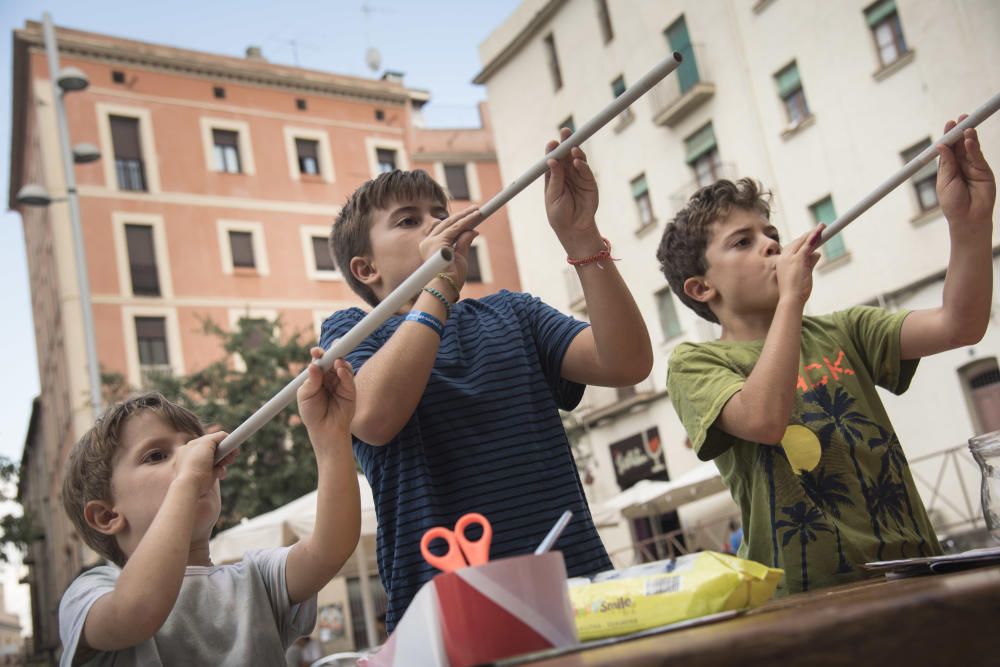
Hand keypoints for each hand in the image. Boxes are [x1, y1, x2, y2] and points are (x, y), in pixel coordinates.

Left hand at [172, 431, 231, 493]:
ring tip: (230, 461)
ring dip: (226, 460)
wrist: (192, 484)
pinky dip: (222, 471)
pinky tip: (220, 473)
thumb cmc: (195, 463)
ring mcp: (200, 467)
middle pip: (215, 450)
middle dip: (226, 450)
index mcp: (190, 447)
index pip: (209, 440)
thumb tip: (226, 435)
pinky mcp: (206, 477)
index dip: (221, 440)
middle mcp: (194, 457)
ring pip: (218, 460)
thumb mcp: (206, 443)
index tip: (231, 442)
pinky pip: (218, 470)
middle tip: (234, 453)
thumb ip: (217, 436)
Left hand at [298, 348, 356, 450]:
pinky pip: (349, 378)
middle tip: (334, 346)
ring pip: (343, 366)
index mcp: (317, 376)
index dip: (318, 354)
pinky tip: (341, 370)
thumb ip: (311, 381)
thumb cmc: (312, 413)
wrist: (324, 430)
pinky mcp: (350, 390)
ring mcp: (340, 382)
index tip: (315, 352)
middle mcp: (329, 377)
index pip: (319, 361)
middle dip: (333, 352)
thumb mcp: (306, 396)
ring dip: (340, 362)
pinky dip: (346, 372)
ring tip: (337, 362)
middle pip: (332, 360)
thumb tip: (313, 365)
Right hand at [417, 206, 479, 291]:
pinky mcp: (439, 242)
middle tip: (476, 209)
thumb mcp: (460, 258)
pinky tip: (477, 216)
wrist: (444, 289)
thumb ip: (464, 243)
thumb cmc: (451, 279)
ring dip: (466, 215)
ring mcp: (432, 241)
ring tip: (478, 210)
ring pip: (452, 223)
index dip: (457, 222)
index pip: (444, 230)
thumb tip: (473, 230)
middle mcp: (428, 242)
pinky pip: (457, 227)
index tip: (469, 217)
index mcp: (430, 247)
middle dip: (462, 216)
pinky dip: (468, 220)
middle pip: (446, 224)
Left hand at [544, 128, 601, 255]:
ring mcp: (578, 177)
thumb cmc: (559, 215)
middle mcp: (566, 174)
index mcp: (553, 177)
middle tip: (565, 132)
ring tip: (572, 148)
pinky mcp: (590, 182)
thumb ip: (555, 179)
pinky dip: (582, 164)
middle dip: (566, 143)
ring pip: (577, 159)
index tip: (552, 143)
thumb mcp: (553, 196)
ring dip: (575, 152)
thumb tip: (551, 161)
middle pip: (566, 154)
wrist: (575, 229)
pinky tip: (577, 161)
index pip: (553, 159)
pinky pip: (585, 170)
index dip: (552, 150)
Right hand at [775, 225, 822, 306]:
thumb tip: (817, 253)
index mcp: (781, 262)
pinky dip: (814, 236)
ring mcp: (789, 257)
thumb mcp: (803, 274)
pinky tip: (820, 231)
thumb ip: (809, 262)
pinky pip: (808, 245)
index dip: (803, 240)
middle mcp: (783, 257)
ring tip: (823, 226)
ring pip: (803, 241)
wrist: (791, 300)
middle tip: (820, 228)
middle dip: (809, 234)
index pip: (792, 247)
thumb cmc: (795, 292)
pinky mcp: (797, 259)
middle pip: (797, 242)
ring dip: (814, 233)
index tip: (810, 236)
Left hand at [937, 117, 995, 231]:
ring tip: (966, 127)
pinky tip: (969, 141)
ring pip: (970, 148)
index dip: (949, 136)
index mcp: (947, 167)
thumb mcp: (945, 182)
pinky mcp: (984, 170)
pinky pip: (978, 157)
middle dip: (960, 131)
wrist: (968, 218)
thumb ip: (946, 164)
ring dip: (968, 137)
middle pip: (960, 144)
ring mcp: (973, 167)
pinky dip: (974, 148)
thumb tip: (941, 146)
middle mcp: (960, 165)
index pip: (948, 148)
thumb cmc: (953, 203)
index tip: (949, 124)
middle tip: (961, 118)